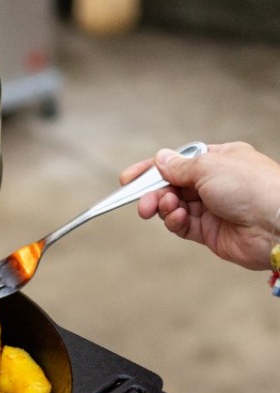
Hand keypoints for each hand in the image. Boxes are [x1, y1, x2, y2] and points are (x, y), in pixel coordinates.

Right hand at [120, 141, 279, 269]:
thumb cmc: (253, 187)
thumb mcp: (209, 166)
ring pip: (174, 207)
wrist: (277, 225)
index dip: (151, 170)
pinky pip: (183, 226)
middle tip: (140, 202)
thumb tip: (160, 159)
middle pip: (172, 186)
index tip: (128, 179)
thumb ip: (179, 167)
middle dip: (154, 193)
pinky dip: (175, 221)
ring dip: (164, 207)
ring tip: (162, 209)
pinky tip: (177, 218)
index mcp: (219, 160)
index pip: (178, 162)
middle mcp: (215, 183)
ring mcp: (212, 208)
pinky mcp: (210, 232)